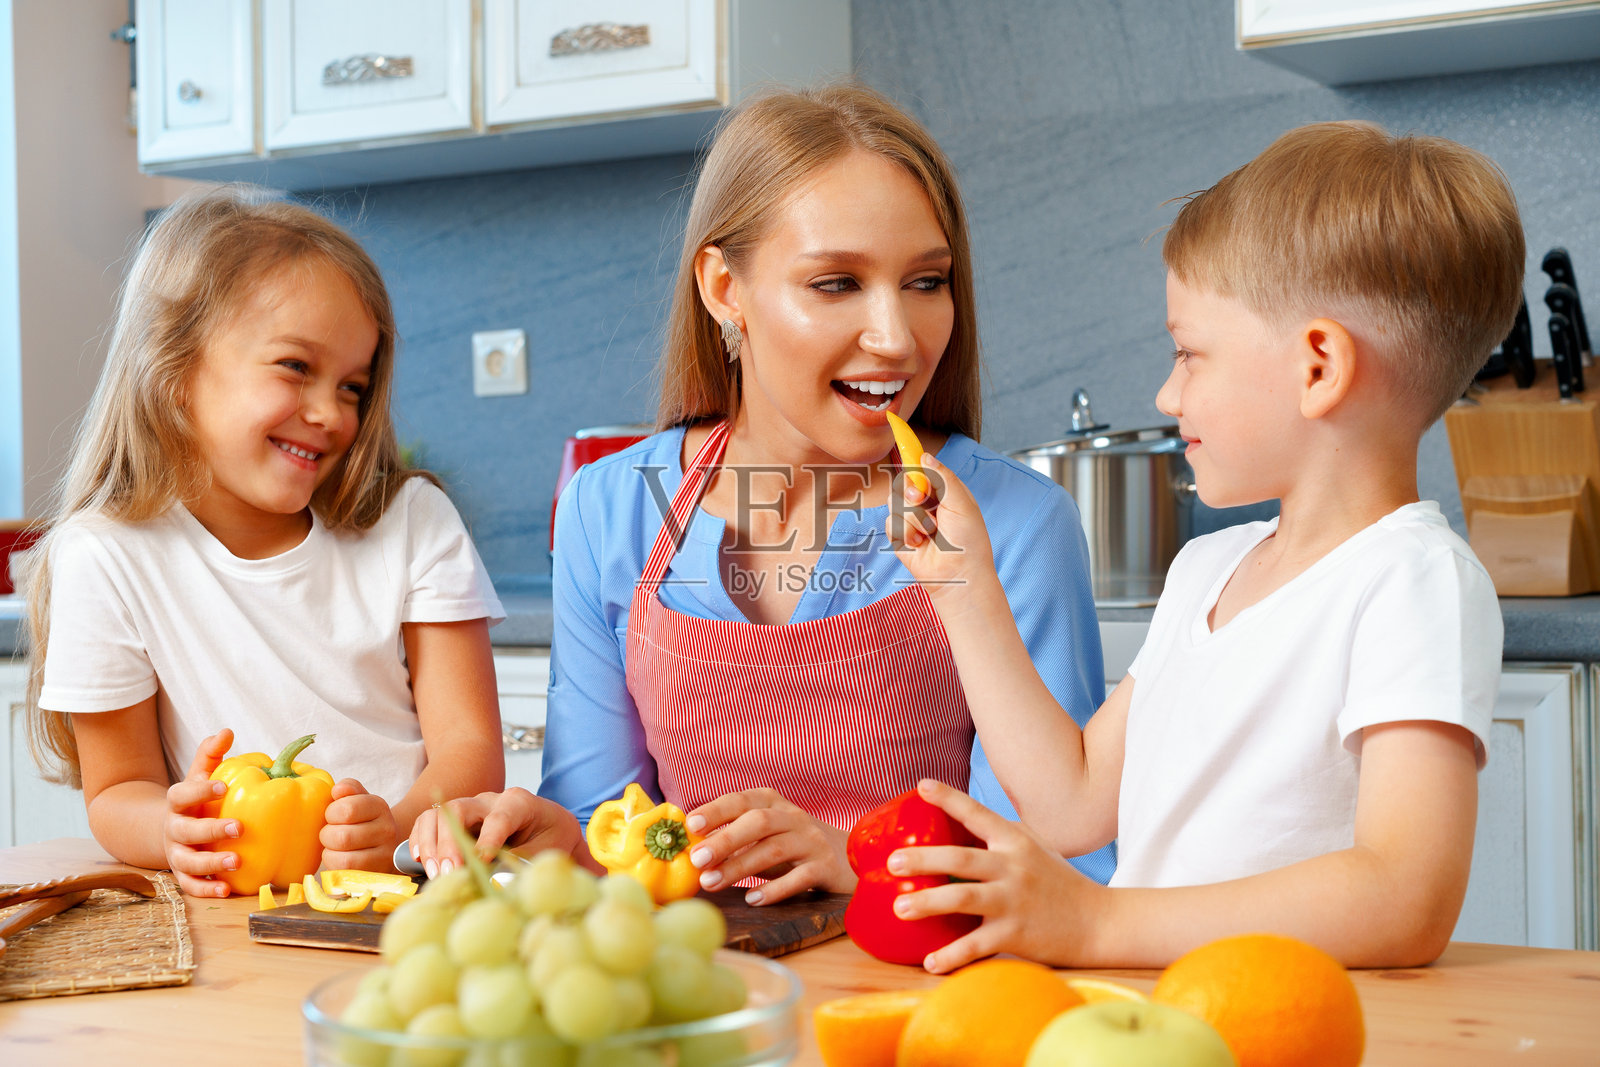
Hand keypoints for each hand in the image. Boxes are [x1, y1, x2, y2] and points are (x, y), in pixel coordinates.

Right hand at [163, 728, 240, 897]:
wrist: (169, 830)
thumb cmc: (195, 801)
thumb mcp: (199, 776)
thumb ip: (211, 755)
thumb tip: (226, 731)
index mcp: (178, 803)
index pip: (182, 795)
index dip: (200, 790)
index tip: (223, 785)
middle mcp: (174, 830)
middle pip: (186, 831)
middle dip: (211, 831)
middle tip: (238, 828)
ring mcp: (177, 854)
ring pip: (188, 863)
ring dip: (211, 865)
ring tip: (237, 863)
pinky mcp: (183, 875)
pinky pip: (191, 886)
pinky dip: (206, 890)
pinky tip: (227, 890)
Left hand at [321, 779, 398, 871]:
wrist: (386, 843)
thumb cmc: (363, 820)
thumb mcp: (358, 799)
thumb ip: (348, 788)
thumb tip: (338, 790)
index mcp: (379, 806)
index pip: (347, 809)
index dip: (331, 813)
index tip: (332, 815)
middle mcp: (387, 830)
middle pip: (342, 837)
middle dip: (327, 836)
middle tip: (331, 834)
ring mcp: (384, 856)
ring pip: (344, 859)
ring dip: (330, 853)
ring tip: (335, 847)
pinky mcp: (376, 875)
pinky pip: (346, 874)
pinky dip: (335, 866)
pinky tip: (339, 859)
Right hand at [410, 790, 584, 877]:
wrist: (550, 825)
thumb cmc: (550, 838)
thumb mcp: (546, 850)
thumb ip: (521, 862)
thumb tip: (494, 881)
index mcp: (518, 803)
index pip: (498, 818)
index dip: (487, 841)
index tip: (480, 864)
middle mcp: (490, 800)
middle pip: (459, 809)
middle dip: (450, 843)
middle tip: (449, 873)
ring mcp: (470, 807)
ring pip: (438, 813)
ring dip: (431, 844)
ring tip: (434, 872)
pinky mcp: (456, 819)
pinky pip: (430, 821)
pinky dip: (421, 839)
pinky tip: (420, 860)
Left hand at [686, 788, 855, 904]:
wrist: (851, 859)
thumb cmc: (795, 848)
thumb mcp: (767, 835)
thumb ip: (736, 837)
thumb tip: (692, 848)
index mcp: (774, 804)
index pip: (742, 800)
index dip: (716, 811)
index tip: (691, 826)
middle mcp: (794, 818)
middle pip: (758, 822)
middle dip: (725, 839)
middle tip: (697, 860)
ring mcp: (812, 842)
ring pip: (775, 849)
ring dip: (740, 866)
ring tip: (712, 883)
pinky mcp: (826, 868)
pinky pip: (800, 877)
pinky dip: (775, 889)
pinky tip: (753, 899)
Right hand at [887, 454, 997, 601]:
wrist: (959, 574)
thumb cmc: (968, 540)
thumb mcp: (961, 501)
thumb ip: (942, 477)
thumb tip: (924, 457)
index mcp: (944, 493)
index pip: (924, 470)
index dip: (914, 459)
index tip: (902, 442)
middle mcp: (927, 505)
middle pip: (905, 483)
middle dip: (912, 491)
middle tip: (921, 499)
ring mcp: (912, 521)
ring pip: (896, 502)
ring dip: (913, 517)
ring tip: (930, 531)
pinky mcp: (901, 537)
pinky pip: (891, 522)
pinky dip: (906, 532)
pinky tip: (920, 543)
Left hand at [888, 779, 1105, 972]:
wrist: (1100, 922)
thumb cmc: (1060, 882)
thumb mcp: (1034, 848)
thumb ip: (1001, 836)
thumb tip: (960, 819)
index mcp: (1015, 841)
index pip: (977, 813)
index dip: (948, 798)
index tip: (920, 786)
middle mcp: (1013, 867)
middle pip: (961, 859)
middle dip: (924, 859)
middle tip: (893, 861)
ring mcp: (1014, 901)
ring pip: (963, 899)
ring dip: (928, 903)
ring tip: (899, 907)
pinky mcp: (1017, 934)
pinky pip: (978, 945)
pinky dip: (952, 955)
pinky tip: (930, 962)